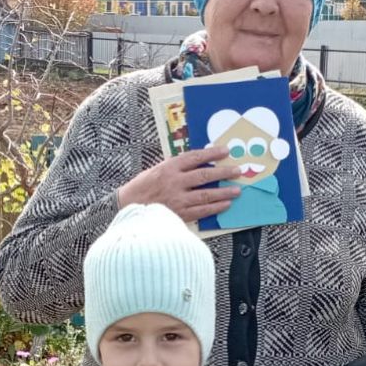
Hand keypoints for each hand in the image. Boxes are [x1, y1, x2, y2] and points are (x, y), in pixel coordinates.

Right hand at [117, 146, 241, 221]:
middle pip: (204, 176)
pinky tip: (225, 205)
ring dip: (223, 193)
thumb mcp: (156, 170)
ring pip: (206, 195)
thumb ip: (176, 167)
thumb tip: (199, 163)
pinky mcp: (178, 214)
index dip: (212, 154)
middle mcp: (174, 182)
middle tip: (237, 171)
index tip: (226, 151)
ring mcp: (177, 199)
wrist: (128, 208)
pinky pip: (201, 211)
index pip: (194, 157)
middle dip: (223, 173)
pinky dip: (215, 208)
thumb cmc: (142, 188)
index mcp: (168, 168)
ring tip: (237, 190)